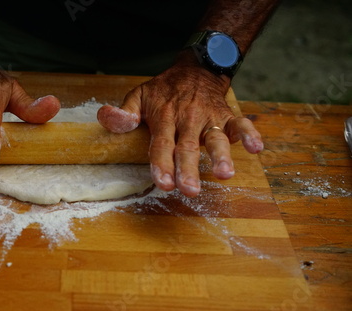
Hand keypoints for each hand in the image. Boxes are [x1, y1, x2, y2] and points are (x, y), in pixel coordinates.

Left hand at [97, 53, 263, 196]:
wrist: (195, 70)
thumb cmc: (164, 91)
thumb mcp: (139, 96)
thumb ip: (125, 112)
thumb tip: (106, 117)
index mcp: (164, 118)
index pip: (161, 144)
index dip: (162, 164)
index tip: (164, 183)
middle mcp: (187, 120)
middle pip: (188, 147)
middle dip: (188, 169)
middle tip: (189, 190)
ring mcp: (209, 118)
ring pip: (215, 138)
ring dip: (221, 155)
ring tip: (224, 173)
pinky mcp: (227, 116)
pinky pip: (240, 124)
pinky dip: (249, 134)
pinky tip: (256, 148)